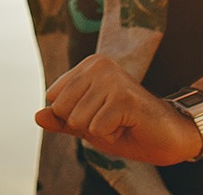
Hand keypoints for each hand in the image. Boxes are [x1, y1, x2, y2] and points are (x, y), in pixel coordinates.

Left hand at [35, 54, 201, 165]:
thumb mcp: (87, 124)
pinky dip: (111, 136)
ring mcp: (112, 79)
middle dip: (84, 125)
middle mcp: (99, 65)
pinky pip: (96, 129)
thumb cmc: (125, 127)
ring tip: (119, 122)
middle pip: (62, 110)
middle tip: (110, 120)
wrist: (166, 136)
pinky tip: (127, 126)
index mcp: (88, 66)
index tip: (98, 114)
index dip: (72, 117)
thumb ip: (61, 120)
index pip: (54, 99)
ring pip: (78, 120)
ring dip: (98, 131)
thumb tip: (37, 115)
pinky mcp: (124, 97)